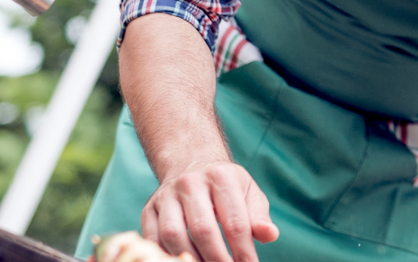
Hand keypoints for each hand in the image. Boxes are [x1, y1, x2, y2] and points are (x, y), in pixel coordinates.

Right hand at [142, 161, 278, 261]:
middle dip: (217, 259)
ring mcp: (166, 195)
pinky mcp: (148, 209)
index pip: (235, 222)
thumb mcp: (248, 192)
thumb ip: (259, 216)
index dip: (243, 250)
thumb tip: (269, 235)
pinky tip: (182, 261)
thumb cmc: (226, 186)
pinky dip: (165, 255)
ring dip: (191, 259)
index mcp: (221, 177)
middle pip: (203, 230)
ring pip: (173, 235)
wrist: (190, 164)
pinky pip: (152, 238)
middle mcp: (190, 183)